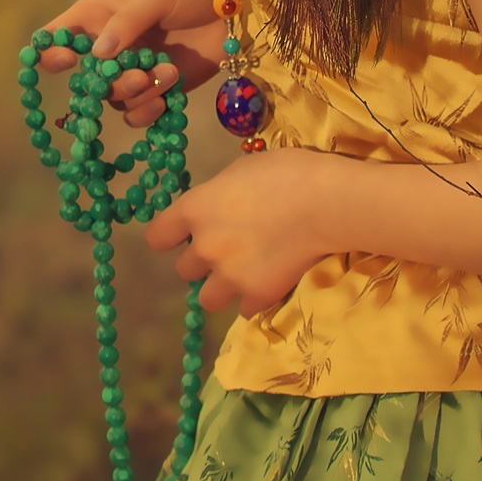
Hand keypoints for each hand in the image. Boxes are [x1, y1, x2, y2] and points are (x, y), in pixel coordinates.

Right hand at [37, 0, 222, 126]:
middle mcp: (108, 47)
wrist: (233, 11)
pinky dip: (148, 111)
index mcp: (97, 16)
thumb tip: (97, 54)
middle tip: (138, 74)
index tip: (69, 60)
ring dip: (138, 93)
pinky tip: (167, 99)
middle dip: (108, 82)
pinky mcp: (155, 91)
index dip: (51, 52)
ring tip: (168, 73)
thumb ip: (125, 24)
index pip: (56, 36)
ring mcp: (130, 70)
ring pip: (114, 99)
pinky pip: (136, 113)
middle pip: (85, 79)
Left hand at [146, 148, 341, 313]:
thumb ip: (219, 195)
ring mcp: (229, 276)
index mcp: (195, 210)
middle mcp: (204, 247)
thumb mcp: (240, 171)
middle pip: (184, 269)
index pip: (157, 236)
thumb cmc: (284, 173)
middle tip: (229, 249)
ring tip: (244, 274)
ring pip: (207, 298)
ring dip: (221, 288)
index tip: (182, 235)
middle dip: (202, 262)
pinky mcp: (257, 295)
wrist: (324, 203)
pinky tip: (269, 282)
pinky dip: (254, 299)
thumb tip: (220, 206)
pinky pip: (244, 308)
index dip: (169, 236)